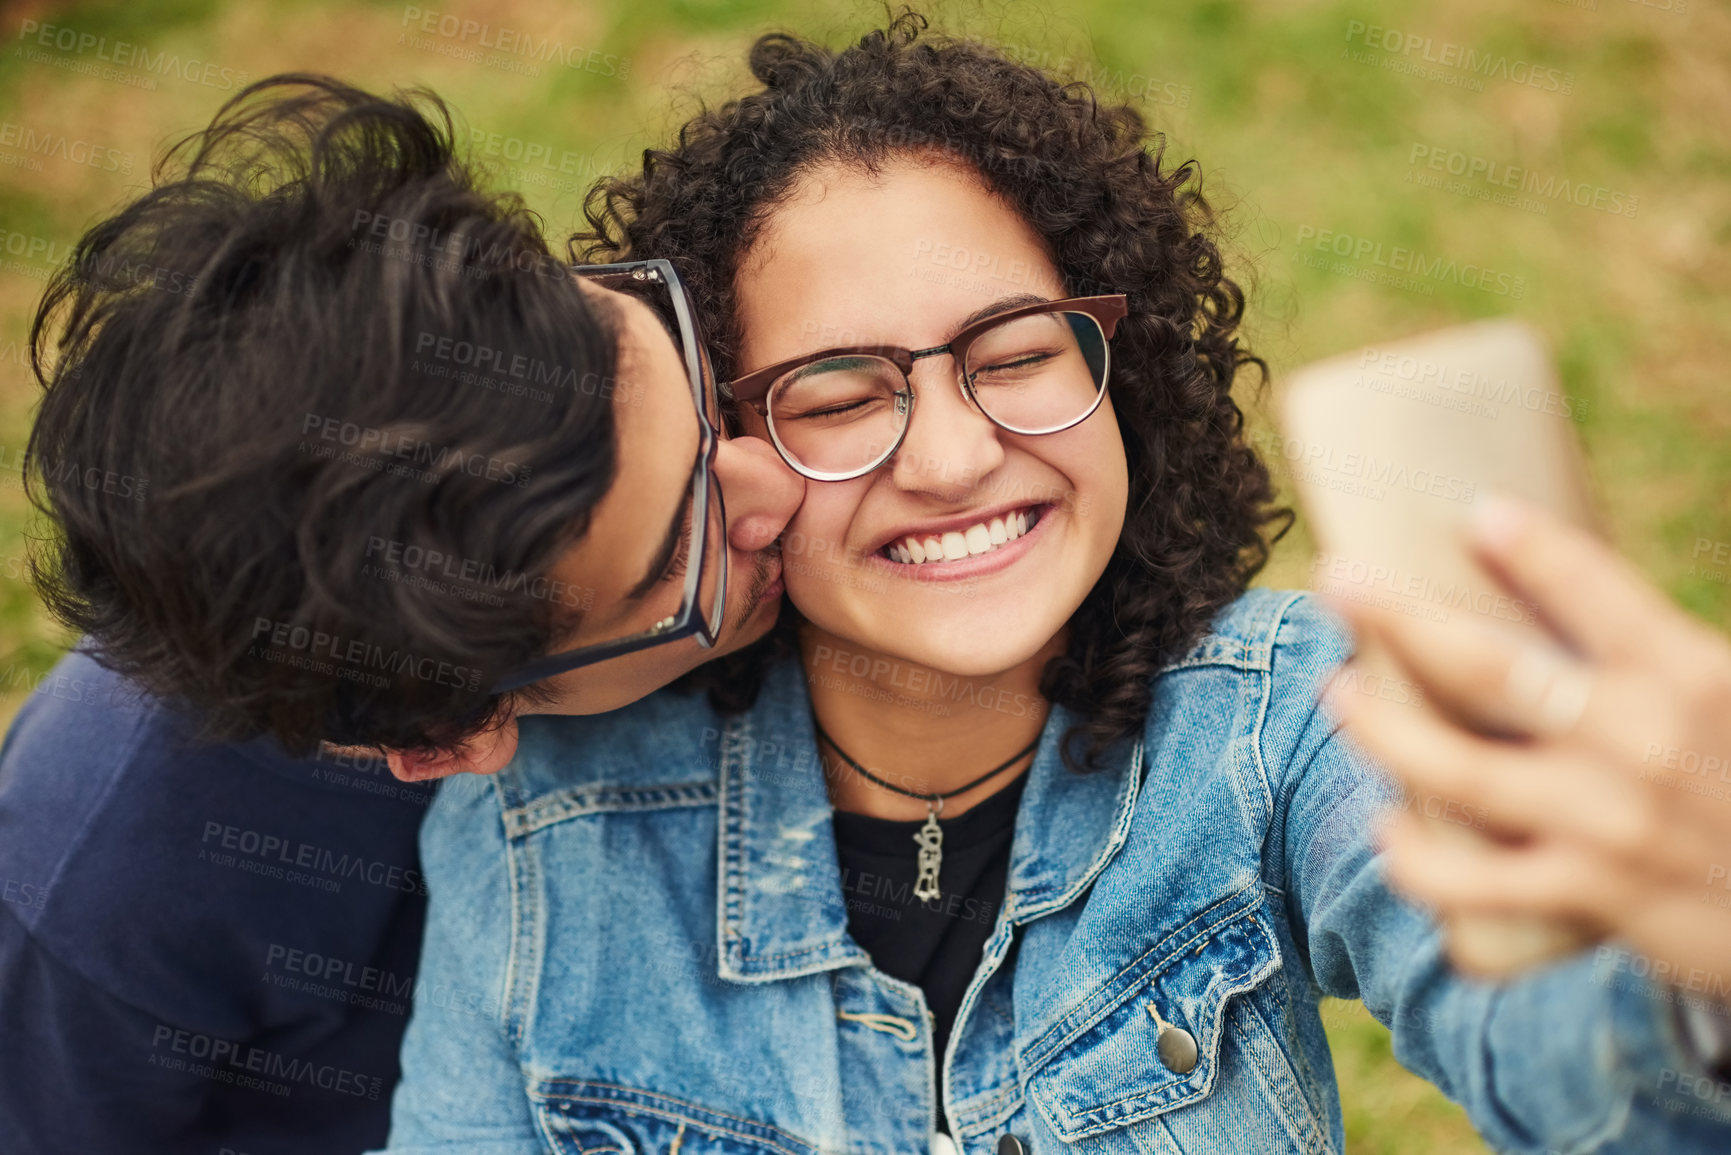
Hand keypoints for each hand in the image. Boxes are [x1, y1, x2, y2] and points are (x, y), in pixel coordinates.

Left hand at [1321, 493, 1730, 1005]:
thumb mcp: (1729, 701)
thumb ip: (1656, 660)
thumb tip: (1555, 601)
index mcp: (1689, 677)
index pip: (1595, 590)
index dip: (1533, 548)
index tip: (1477, 513)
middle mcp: (1643, 742)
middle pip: (1490, 668)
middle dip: (1400, 617)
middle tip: (1336, 579)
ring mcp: (1610, 823)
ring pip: (1461, 771)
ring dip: (1384, 727)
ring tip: (1337, 691)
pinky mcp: (1596, 896)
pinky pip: (1478, 882)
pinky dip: (1419, 860)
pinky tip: (1388, 832)